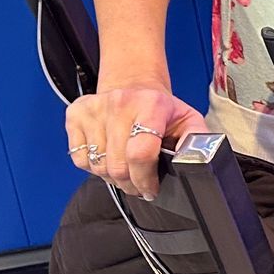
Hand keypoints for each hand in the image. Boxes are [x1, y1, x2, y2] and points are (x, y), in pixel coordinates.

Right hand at [64, 81, 204, 199]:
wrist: (133, 85)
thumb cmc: (161, 109)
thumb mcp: (188, 120)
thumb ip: (197, 141)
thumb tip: (198, 161)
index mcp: (152, 104)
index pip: (141, 152)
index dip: (145, 179)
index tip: (151, 188)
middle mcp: (120, 103)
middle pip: (118, 165)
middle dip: (131, 184)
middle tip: (140, 184)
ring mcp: (95, 108)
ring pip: (97, 165)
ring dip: (112, 178)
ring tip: (126, 170)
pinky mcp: (75, 114)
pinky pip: (79, 158)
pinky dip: (93, 167)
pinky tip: (108, 156)